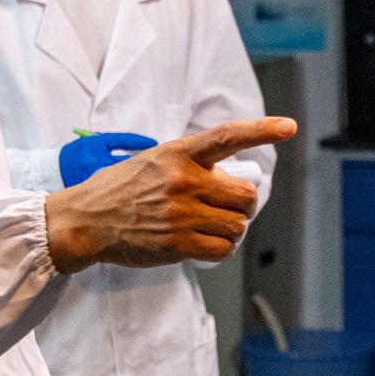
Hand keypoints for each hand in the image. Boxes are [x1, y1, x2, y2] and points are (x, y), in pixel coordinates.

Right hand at [43, 117, 296, 270]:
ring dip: (232, 229)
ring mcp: (181, 214)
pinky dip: (220, 248)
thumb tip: (227, 178)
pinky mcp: (177, 243)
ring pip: (237, 226)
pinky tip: (205, 242)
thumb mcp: (154, 160)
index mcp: (178, 154)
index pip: (227, 137)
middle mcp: (183, 181)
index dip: (261, 130)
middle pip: (245, 196)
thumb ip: (190, 164)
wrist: (86, 220)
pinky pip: (221, 249)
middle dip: (244, 205)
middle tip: (229, 207)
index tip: (288, 126)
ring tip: (211, 226)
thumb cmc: (120, 189)